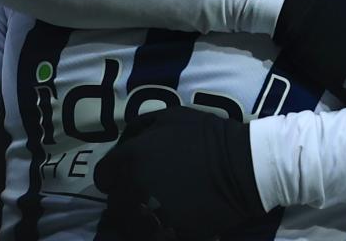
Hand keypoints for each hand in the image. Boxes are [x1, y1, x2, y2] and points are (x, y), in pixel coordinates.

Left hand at [96, 107, 263, 240]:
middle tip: (147, 192)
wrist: (242, 166)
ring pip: (130, 223)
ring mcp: (150, 214)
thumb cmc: (207, 137)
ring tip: (157, 209)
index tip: (125, 178)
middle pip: (115, 202)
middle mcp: (133, 187)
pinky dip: (157, 230)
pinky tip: (172, 219)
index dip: (113, 176)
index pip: (103, 176)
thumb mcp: (171, 116)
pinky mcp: (168, 234)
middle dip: (126, 197)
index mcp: (130, 158)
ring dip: (139, 216)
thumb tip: (123, 144)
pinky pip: (151, 236)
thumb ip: (140, 128)